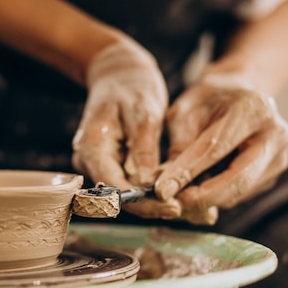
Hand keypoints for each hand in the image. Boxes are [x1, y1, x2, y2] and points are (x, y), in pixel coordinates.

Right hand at [72, 39, 181, 218]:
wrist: (117, 73)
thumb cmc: (129, 85)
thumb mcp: (143, 112)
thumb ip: (144, 149)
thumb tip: (148, 183)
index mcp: (92, 148)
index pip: (115, 188)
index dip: (144, 201)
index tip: (174, 206)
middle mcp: (90, 162)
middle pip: (122, 197)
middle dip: (156, 207)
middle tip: (196, 214)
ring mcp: (100, 166)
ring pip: (129, 195)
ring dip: (160, 203)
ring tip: (197, 210)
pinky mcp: (113, 167)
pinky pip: (134, 185)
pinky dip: (158, 191)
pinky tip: (186, 195)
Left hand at [155, 75, 287, 223]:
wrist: (237, 93)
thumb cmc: (207, 100)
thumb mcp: (185, 111)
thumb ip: (178, 145)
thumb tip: (168, 185)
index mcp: (254, 109)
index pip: (216, 148)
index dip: (187, 172)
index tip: (162, 190)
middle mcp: (275, 134)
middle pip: (238, 180)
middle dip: (202, 197)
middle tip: (173, 204)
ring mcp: (279, 157)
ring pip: (239, 192)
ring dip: (207, 200)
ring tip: (179, 194)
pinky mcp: (273, 174)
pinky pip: (241, 195)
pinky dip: (216, 197)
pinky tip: (198, 188)